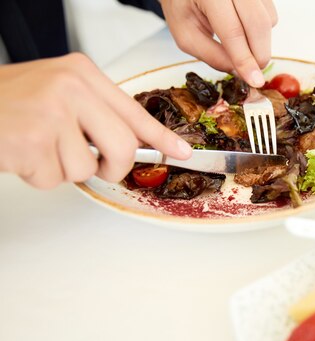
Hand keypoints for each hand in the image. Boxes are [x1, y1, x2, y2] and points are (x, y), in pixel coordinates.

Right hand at [0, 53, 191, 188]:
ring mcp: (52, 112)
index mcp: (82, 74)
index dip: (162, 138)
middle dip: (112, 167)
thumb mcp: (59, 93)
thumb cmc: (10, 103)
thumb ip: (96, 113)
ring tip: (39, 146)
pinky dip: (39, 175)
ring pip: (86, 168)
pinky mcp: (32, 139)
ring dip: (63, 169)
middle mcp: (71, 88)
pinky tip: (22, 153)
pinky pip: (55, 178)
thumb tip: (136, 144)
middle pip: (123, 147)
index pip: (134, 112)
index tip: (183, 153)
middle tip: (95, 164)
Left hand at [161, 0, 277, 87]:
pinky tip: (244, 28)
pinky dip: (262, 30)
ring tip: (239, 44)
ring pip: (268, 20)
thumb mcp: (186, 36)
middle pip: (258, 24)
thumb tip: (240, 72)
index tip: (255, 80)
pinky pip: (271, 15)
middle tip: (252, 72)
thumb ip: (212, 56)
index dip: (245, 59)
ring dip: (260, 42)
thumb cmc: (182, 6)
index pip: (233, 31)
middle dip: (259, 55)